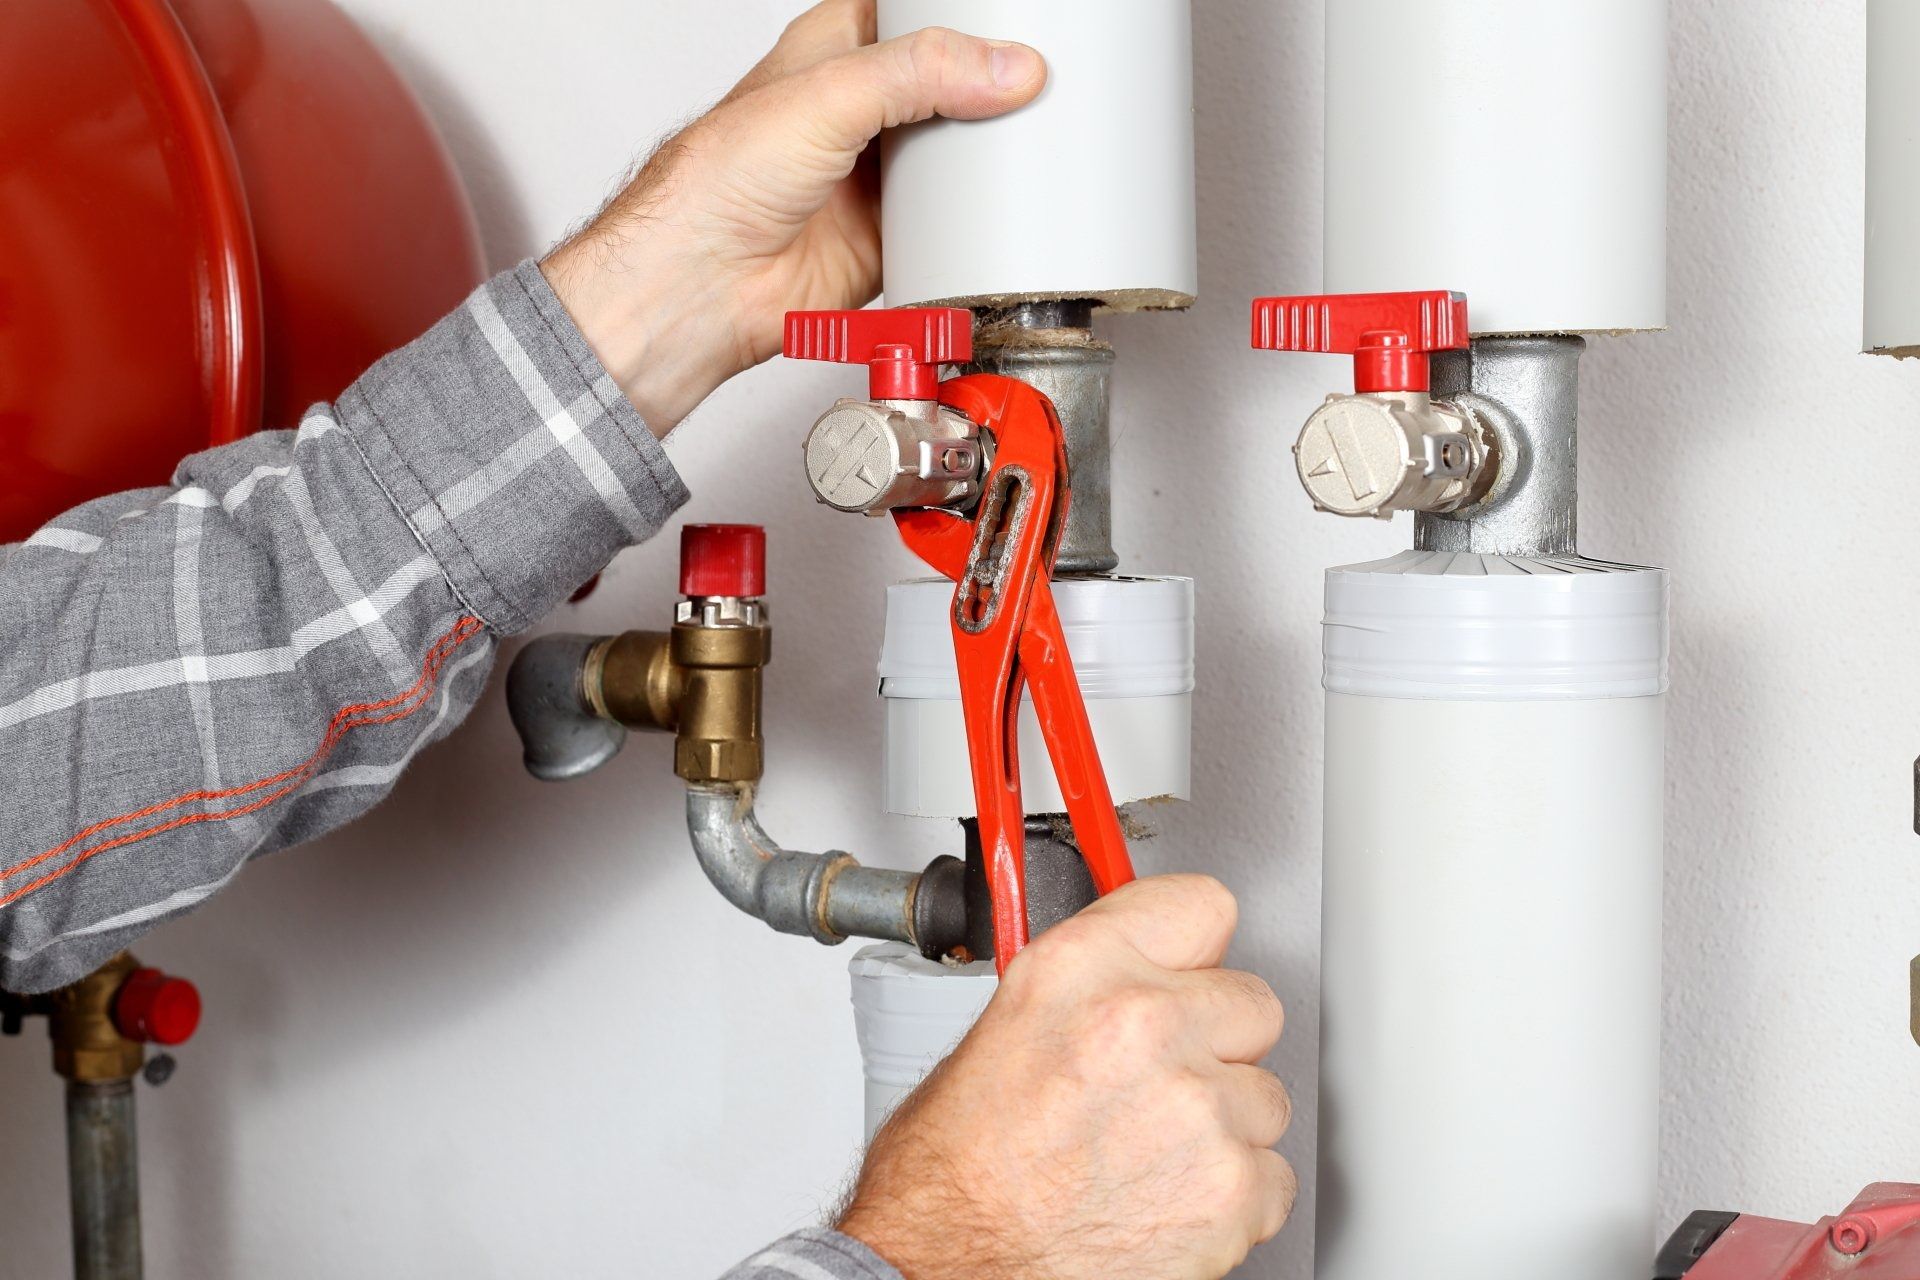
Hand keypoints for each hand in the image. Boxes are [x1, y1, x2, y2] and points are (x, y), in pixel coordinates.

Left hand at [541, 0, 1046, 435]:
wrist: (704, 285)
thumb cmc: (716, 185)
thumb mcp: (827, 98)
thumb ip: (918, 74)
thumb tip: (1004, 68)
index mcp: (837, 49)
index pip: (917, 13)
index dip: (965, 16)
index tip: (1017, 26)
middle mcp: (860, 108)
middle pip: (950, 81)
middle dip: (991, 85)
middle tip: (1039, 86)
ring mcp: (878, 172)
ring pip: (958, 148)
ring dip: (991, 151)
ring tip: (1040, 139)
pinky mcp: (892, 233)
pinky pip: (954, 218)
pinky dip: (980, 214)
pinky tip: (1007, 203)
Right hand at [837, 875, 1296, 1279]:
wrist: (944, 1266)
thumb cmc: (953, 1167)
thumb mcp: (1006, 1024)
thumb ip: (1094, 981)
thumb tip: (1149, 968)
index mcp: (1081, 968)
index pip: (1202, 906)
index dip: (1194, 949)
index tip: (1189, 969)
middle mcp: (1144, 1024)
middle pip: (1252, 1003)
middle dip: (1215, 1043)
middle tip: (1157, 1082)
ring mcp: (1196, 1108)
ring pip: (1266, 1096)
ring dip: (1222, 1125)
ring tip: (1147, 1151)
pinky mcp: (1230, 1191)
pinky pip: (1274, 1176)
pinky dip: (1233, 1198)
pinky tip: (1164, 1197)